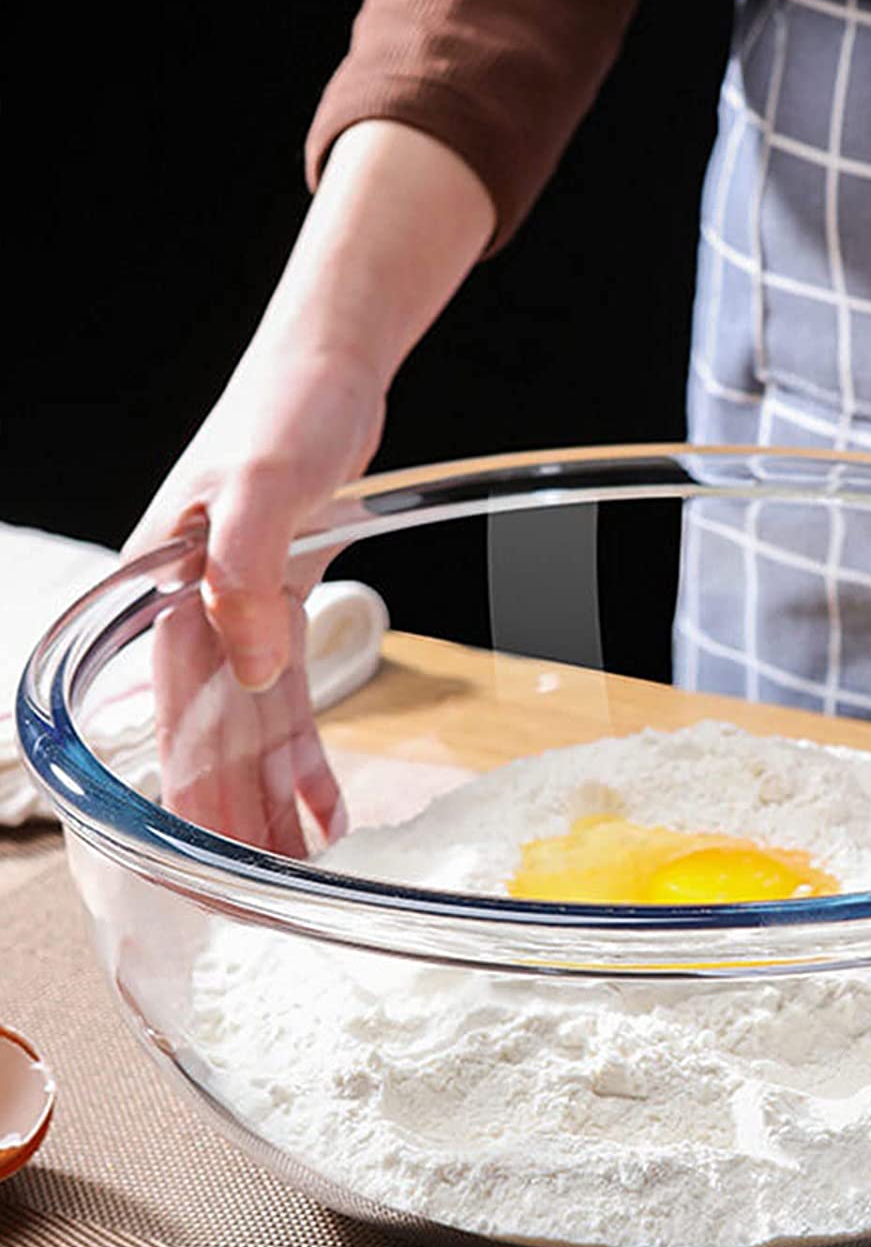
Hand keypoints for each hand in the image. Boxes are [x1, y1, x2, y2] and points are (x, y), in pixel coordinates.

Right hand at [122, 120, 492, 851]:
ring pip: (251, 725)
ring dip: (272, 794)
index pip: (174, 706)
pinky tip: (326, 803)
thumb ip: (247, 570)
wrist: (327, 362)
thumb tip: (249, 663)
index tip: (207, 853)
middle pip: (210, 731)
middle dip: (232, 810)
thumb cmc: (286, 409)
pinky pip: (289, 695)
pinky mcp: (281, 602)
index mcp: (168, 588)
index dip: (191, 783)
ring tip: (297, 862)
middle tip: (259, 884)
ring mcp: (238, 610)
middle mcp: (195, 609)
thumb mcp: (267, 484)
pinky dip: (306, 750)